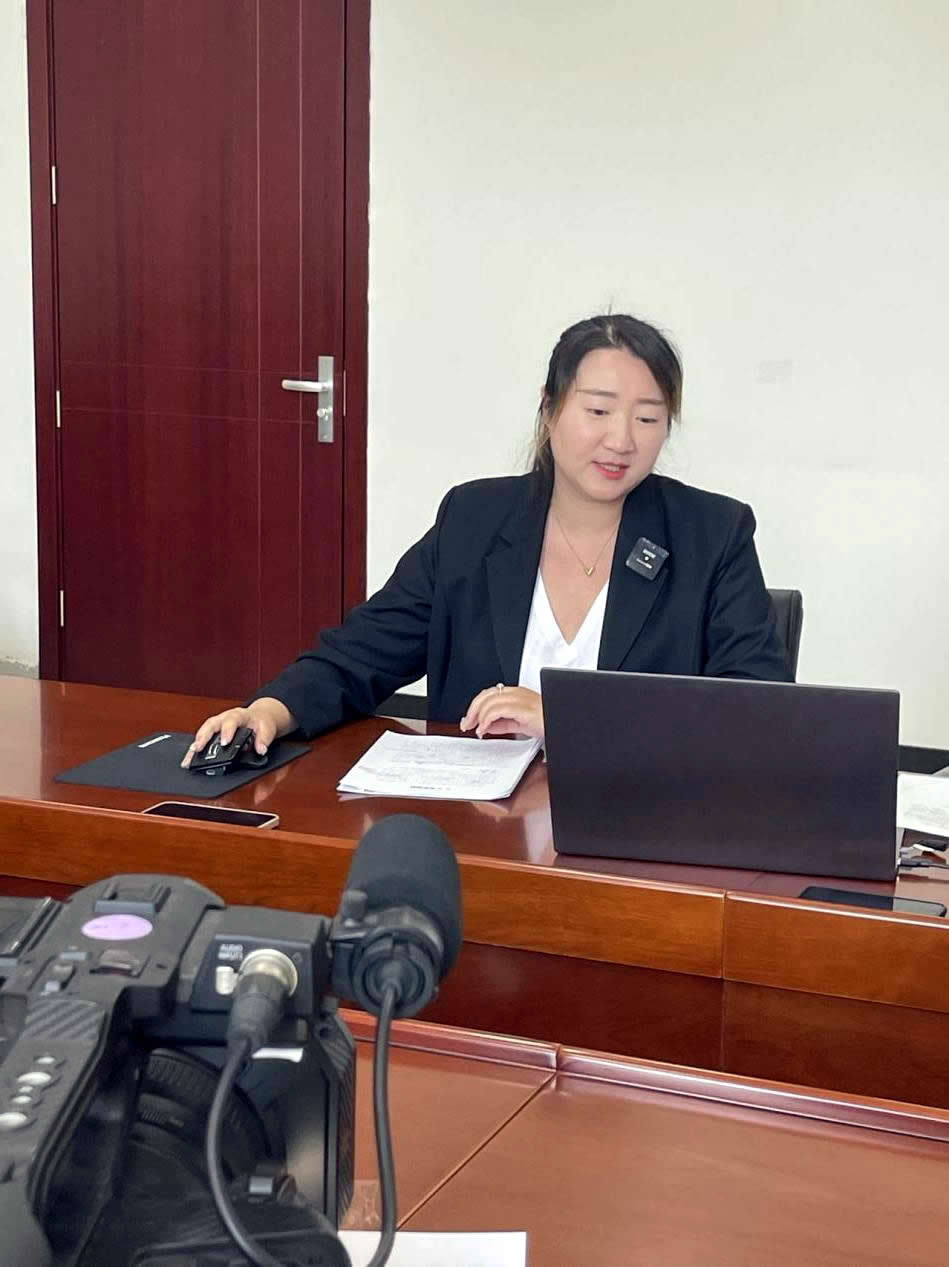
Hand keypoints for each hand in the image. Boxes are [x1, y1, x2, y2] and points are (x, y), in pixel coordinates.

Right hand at [180, 697, 294, 767]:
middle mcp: (225, 717)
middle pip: (211, 724)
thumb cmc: (261, 722)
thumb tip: (261, 750)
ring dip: (196, 744)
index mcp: (239, 715)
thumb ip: (264, 740)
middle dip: (203, 737)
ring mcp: (217, 724)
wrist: (260, 716)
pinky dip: (196, 748)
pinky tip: (190, 759)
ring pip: (204, 731)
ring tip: (189, 758)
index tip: (225, 742)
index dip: (227, 731)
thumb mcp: (268, 729)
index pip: (232, 720)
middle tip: (198, 749)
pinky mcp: (214, 731)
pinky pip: (202, 737)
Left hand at [459, 684, 543, 740]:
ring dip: (478, 716)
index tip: (470, 720)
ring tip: (477, 729)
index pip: (489, 694)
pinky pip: (498, 710)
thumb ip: (503, 724)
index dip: (476, 706)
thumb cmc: (548, 723)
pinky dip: (487, 720)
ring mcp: (520, 699)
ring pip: (489, 701)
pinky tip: (485, 729)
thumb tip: (486, 726)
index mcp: (516, 694)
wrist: (564, 726)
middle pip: (486, 695)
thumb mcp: (520, 723)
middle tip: (467, 724)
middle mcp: (517, 693)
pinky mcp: (523, 709)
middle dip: (473, 710)